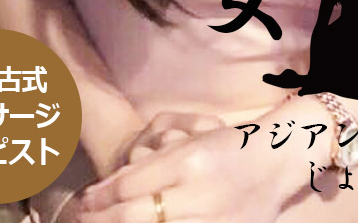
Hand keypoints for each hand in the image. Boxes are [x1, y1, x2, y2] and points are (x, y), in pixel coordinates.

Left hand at [74, 109, 300, 221]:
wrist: (277, 162)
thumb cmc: (229, 146)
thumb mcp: (191, 141)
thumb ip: (154, 162)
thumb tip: (108, 188)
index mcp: (189, 162)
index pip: (132, 186)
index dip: (103, 197)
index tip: (84, 202)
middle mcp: (198, 194)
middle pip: (136, 216)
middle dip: (103, 220)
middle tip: (81, 220)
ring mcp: (211, 221)